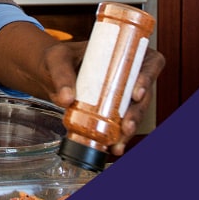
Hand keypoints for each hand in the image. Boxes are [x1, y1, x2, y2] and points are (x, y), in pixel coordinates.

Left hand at [0, 22, 165, 154]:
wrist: (49, 74)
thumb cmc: (58, 59)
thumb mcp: (57, 59)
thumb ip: (61, 74)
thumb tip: (67, 99)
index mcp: (123, 52)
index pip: (150, 62)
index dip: (148, 77)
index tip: (136, 93)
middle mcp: (128, 73)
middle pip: (145, 93)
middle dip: (138, 112)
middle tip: (126, 126)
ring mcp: (122, 93)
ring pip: (136, 112)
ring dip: (130, 129)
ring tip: (118, 143)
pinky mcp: (113, 109)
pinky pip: (123, 123)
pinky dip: (119, 136)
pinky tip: (113, 147)